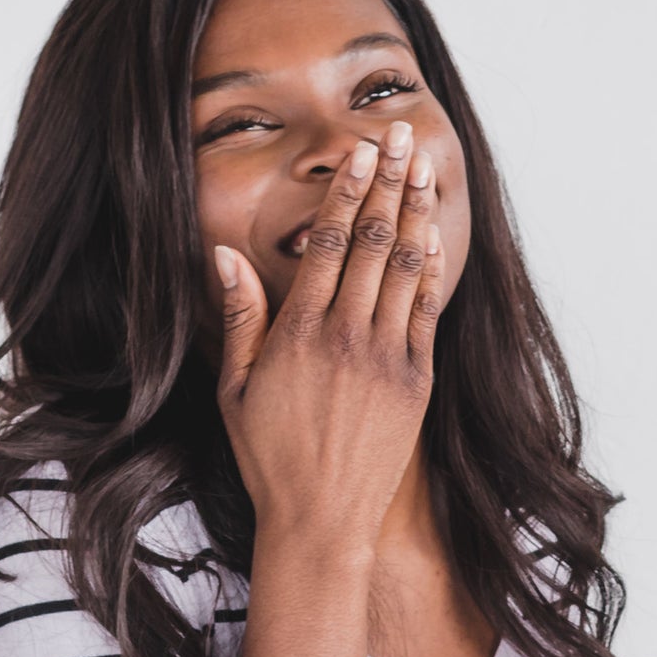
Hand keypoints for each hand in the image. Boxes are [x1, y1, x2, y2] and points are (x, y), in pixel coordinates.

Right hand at [212, 120, 459, 554]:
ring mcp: (387, 359)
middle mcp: (345, 337)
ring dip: (415, 211)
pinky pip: (427, 312)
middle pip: (372, 241)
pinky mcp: (417, 382)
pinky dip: (431, 269)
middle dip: (387, 183)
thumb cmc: (270, 456)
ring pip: (405, 268)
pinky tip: (434, 233)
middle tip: (399, 135)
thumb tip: (222, 254)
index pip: (327, 243)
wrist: (321, 521)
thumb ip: (238, 316)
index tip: (360, 152)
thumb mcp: (234, 387)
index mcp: (297, 333)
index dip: (348, 191)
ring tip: (423, 166)